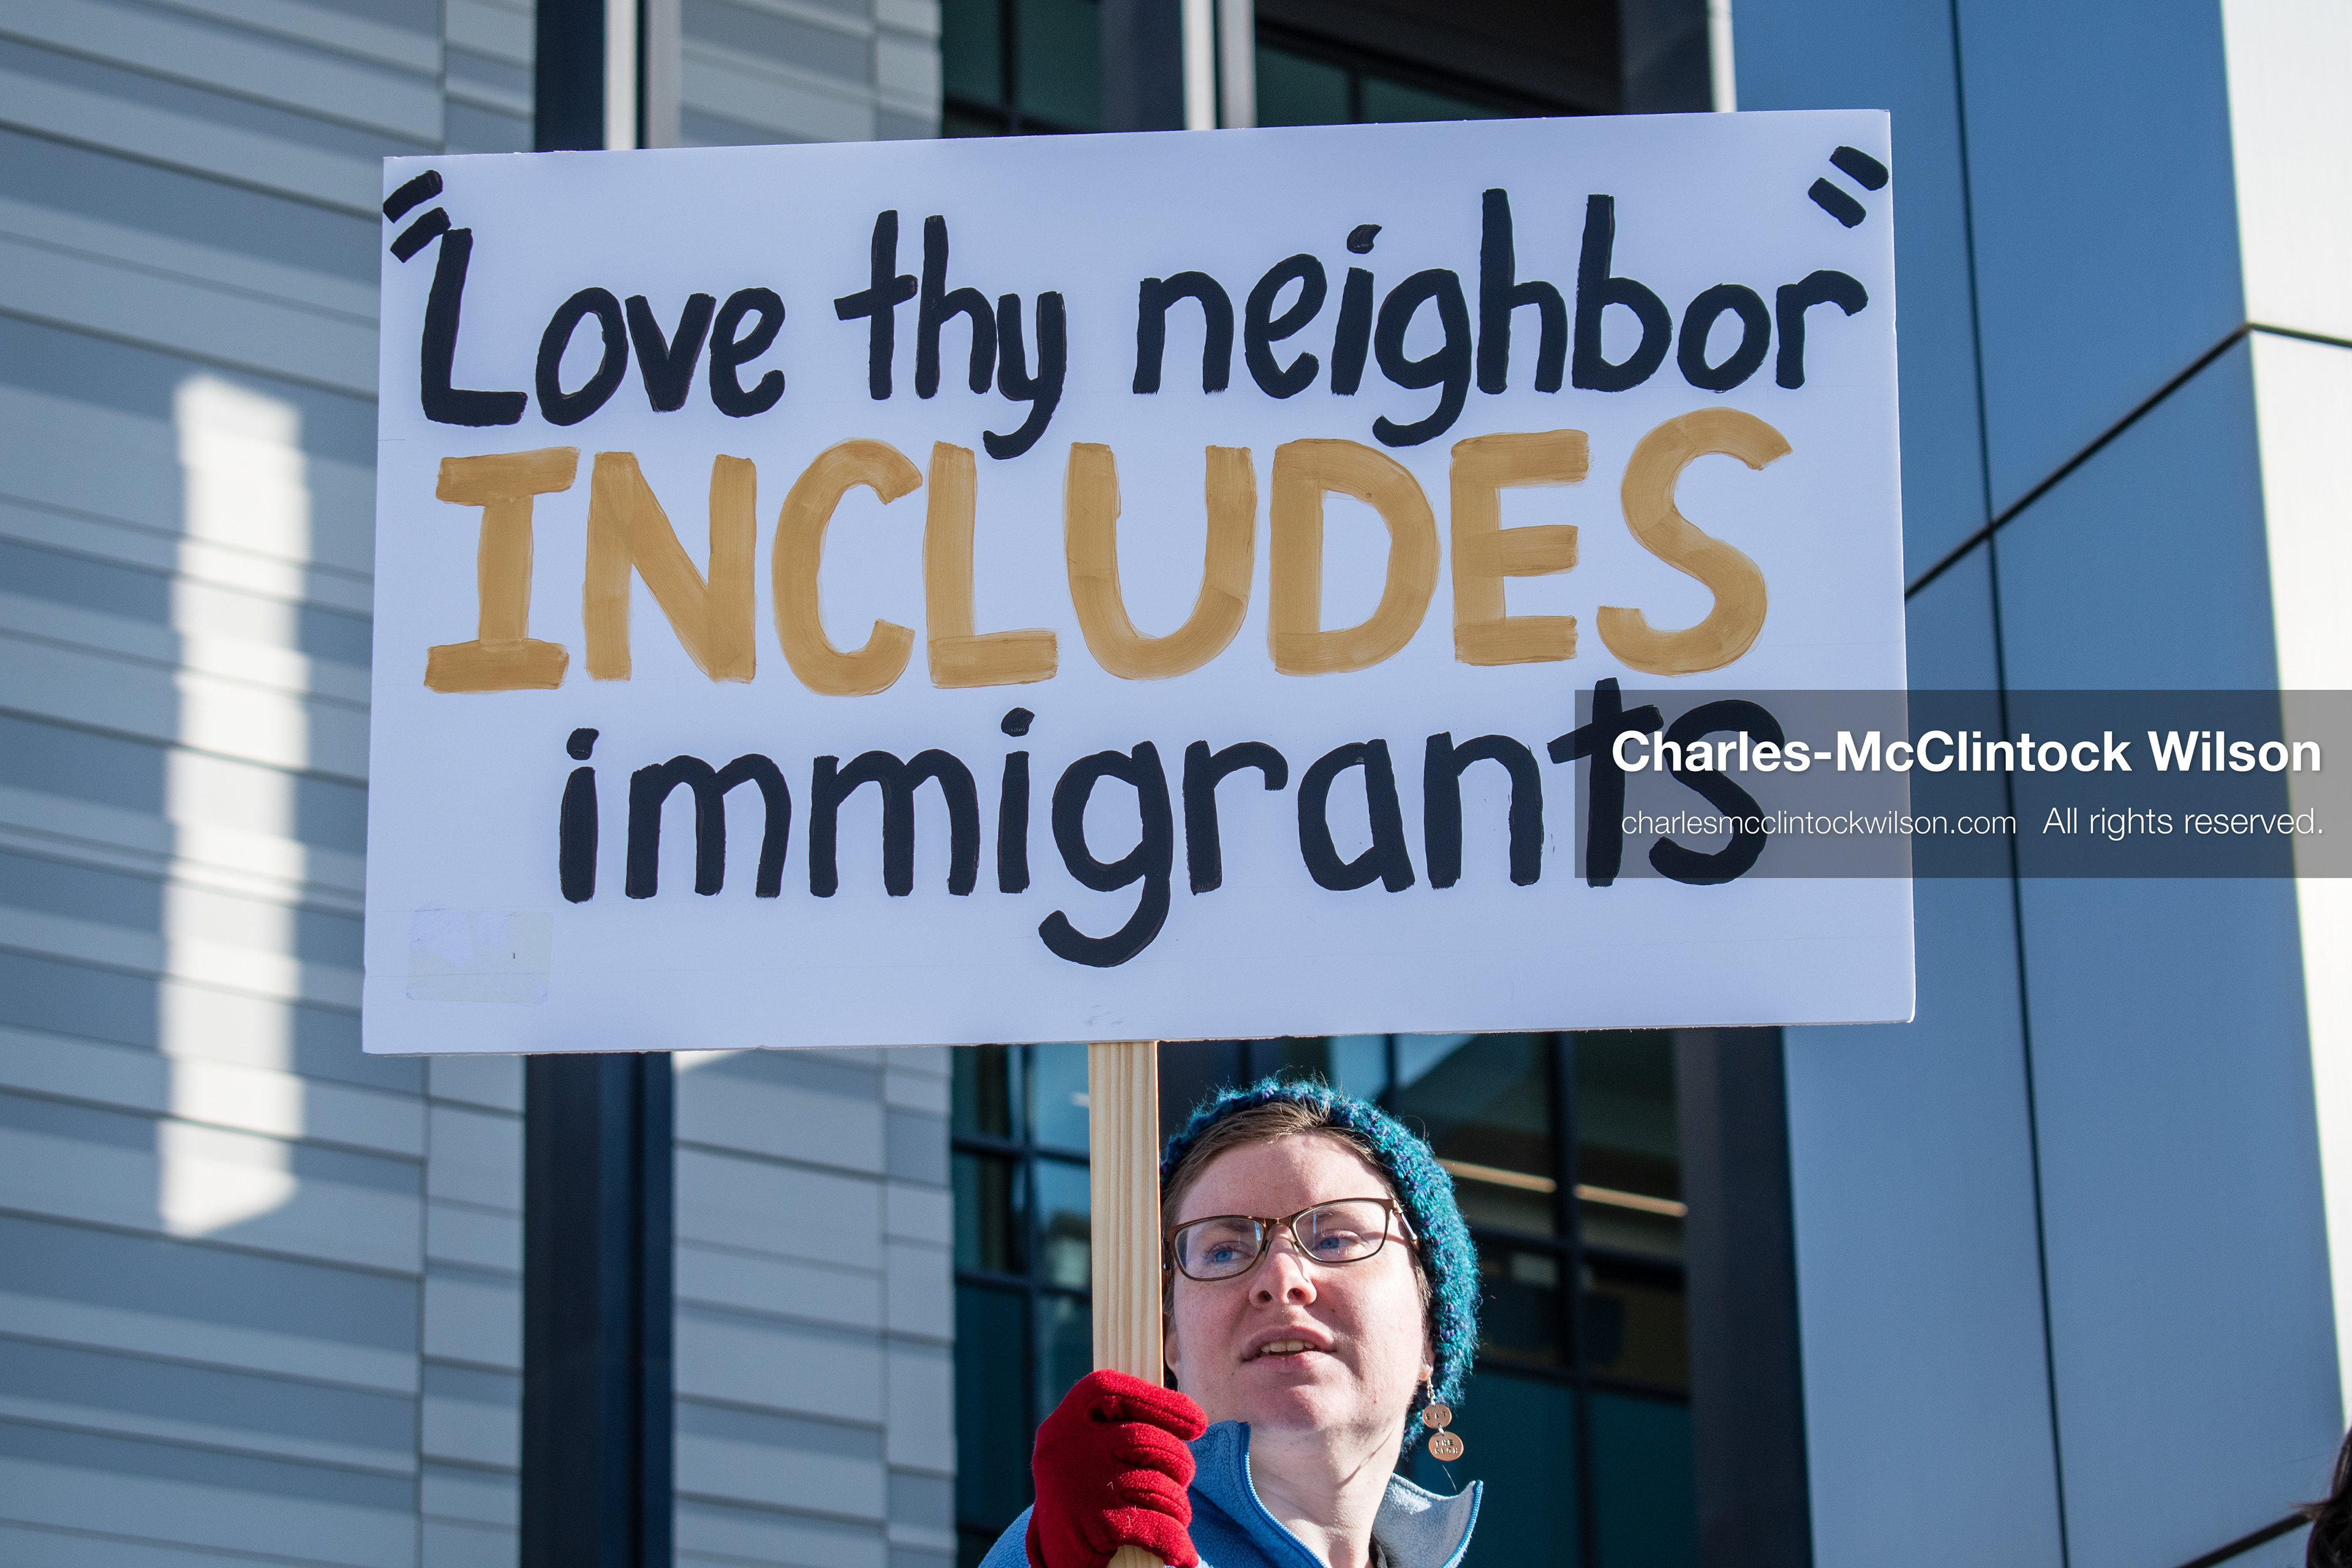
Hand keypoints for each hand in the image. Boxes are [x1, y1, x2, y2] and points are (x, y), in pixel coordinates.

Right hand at [1026, 1370, 1207, 1567]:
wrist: (1056, 1561)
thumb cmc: (1086, 1497)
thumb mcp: (1090, 1454)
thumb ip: (1122, 1427)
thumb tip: (1187, 1418)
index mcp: (1064, 1422)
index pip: (1111, 1389)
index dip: (1159, 1400)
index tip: (1197, 1421)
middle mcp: (1066, 1448)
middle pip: (1146, 1439)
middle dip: (1178, 1463)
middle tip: (1182, 1480)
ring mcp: (1080, 1486)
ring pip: (1158, 1484)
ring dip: (1178, 1507)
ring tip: (1174, 1519)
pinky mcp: (1096, 1526)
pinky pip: (1159, 1527)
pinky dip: (1178, 1544)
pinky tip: (1182, 1555)